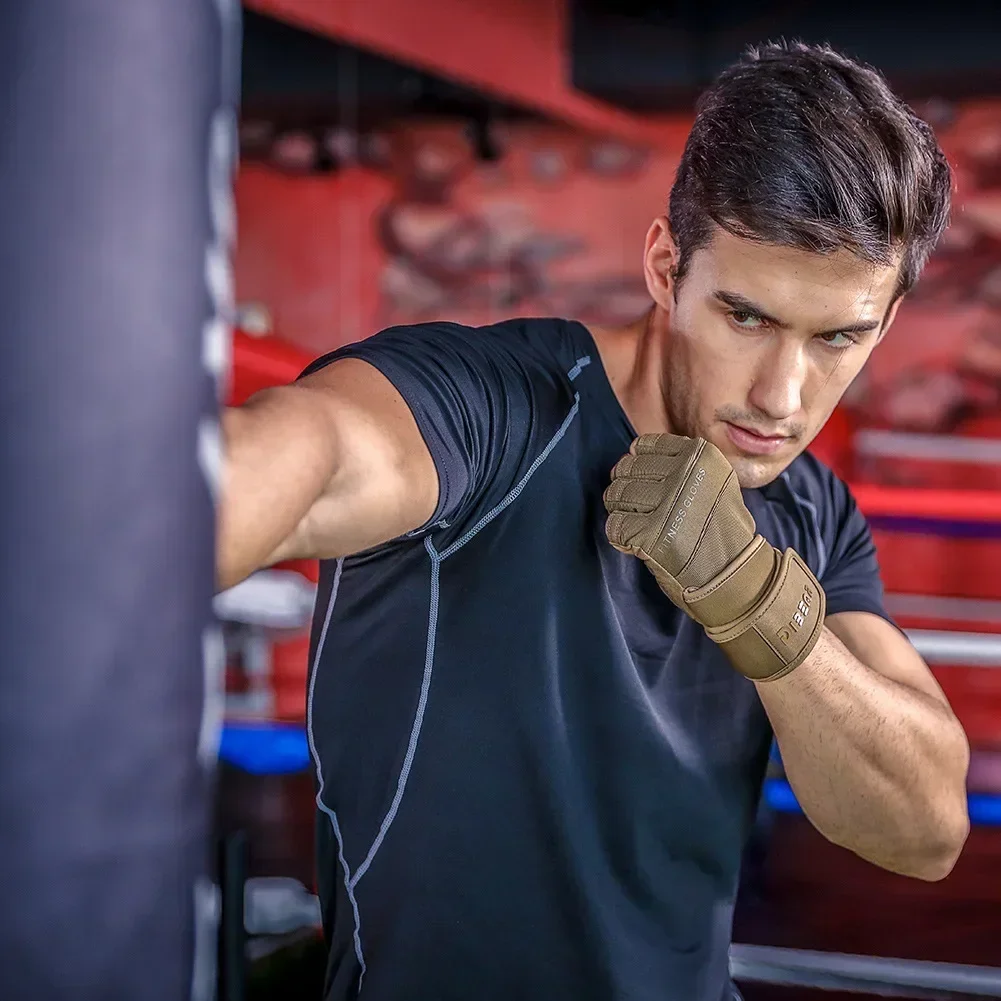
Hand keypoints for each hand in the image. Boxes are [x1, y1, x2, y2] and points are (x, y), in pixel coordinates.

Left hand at [603, 434, 824, 680]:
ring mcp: (668, 504)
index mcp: (701, 456)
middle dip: (625, 489)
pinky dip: (620, 536)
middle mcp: (685, 474)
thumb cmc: (718, 529)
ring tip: (636, 524)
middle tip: (636, 507)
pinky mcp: (651, 533)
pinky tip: (636, 543)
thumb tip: (630, 458)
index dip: (637, 464)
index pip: (644, 446)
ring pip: (618, 495)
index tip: (643, 481)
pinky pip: (616, 526)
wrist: (734, 574)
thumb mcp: (713, 481)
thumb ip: (680, 464)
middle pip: (627, 469)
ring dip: (620, 511)